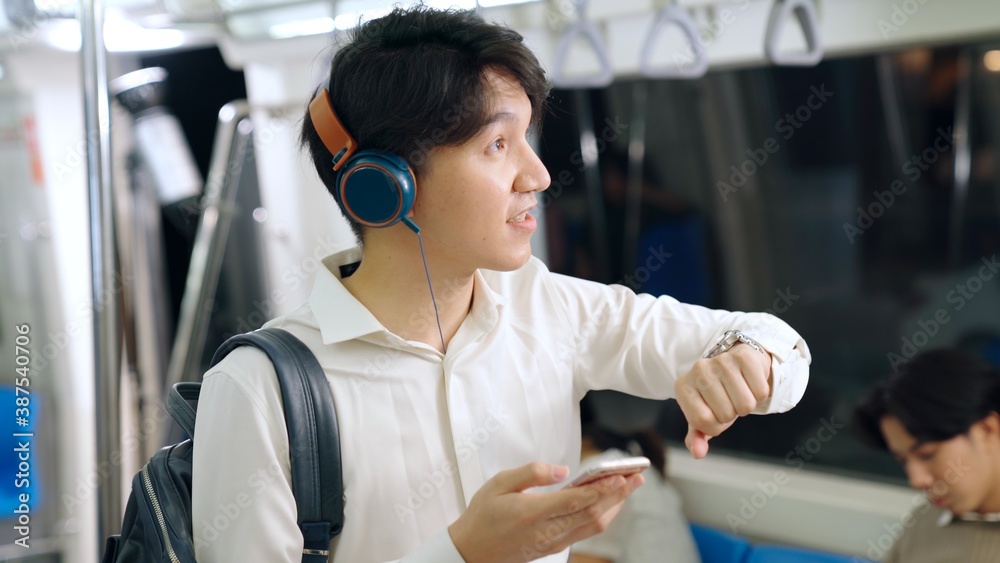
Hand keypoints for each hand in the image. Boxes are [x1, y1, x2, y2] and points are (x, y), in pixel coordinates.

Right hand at [448, 462, 643, 561]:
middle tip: (637, 476)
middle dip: (619, 495)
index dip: (602, 489)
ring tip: (629, 486)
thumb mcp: (499, 483)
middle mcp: (547, 530)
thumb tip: (563, 470)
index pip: (576, 501)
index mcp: (533, 512)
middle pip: (593, 514)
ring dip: (615, 506)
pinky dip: (602, 516)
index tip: (621, 476)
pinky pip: (585, 532)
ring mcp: (552, 542)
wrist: (472, 552)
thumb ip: (532, 472)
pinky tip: (608, 502)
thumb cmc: (483, 514)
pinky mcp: (553, 547)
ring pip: (593, 526)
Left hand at [674, 343, 771, 458]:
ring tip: (739, 392)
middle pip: (726, 414)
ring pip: (746, 405)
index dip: (715, 426)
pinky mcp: (743, 356)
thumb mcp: (703, 415)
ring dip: (747, 405)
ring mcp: (721, 361)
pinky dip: (759, 394)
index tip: (715, 413)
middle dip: (732, 414)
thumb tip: (698, 453)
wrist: (735, 364)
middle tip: (729, 400)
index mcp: (683, 388)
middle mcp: (699, 371)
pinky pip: (761, 392)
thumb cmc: (717, 394)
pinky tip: (749, 382)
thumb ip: (697, 436)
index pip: (702, 422)